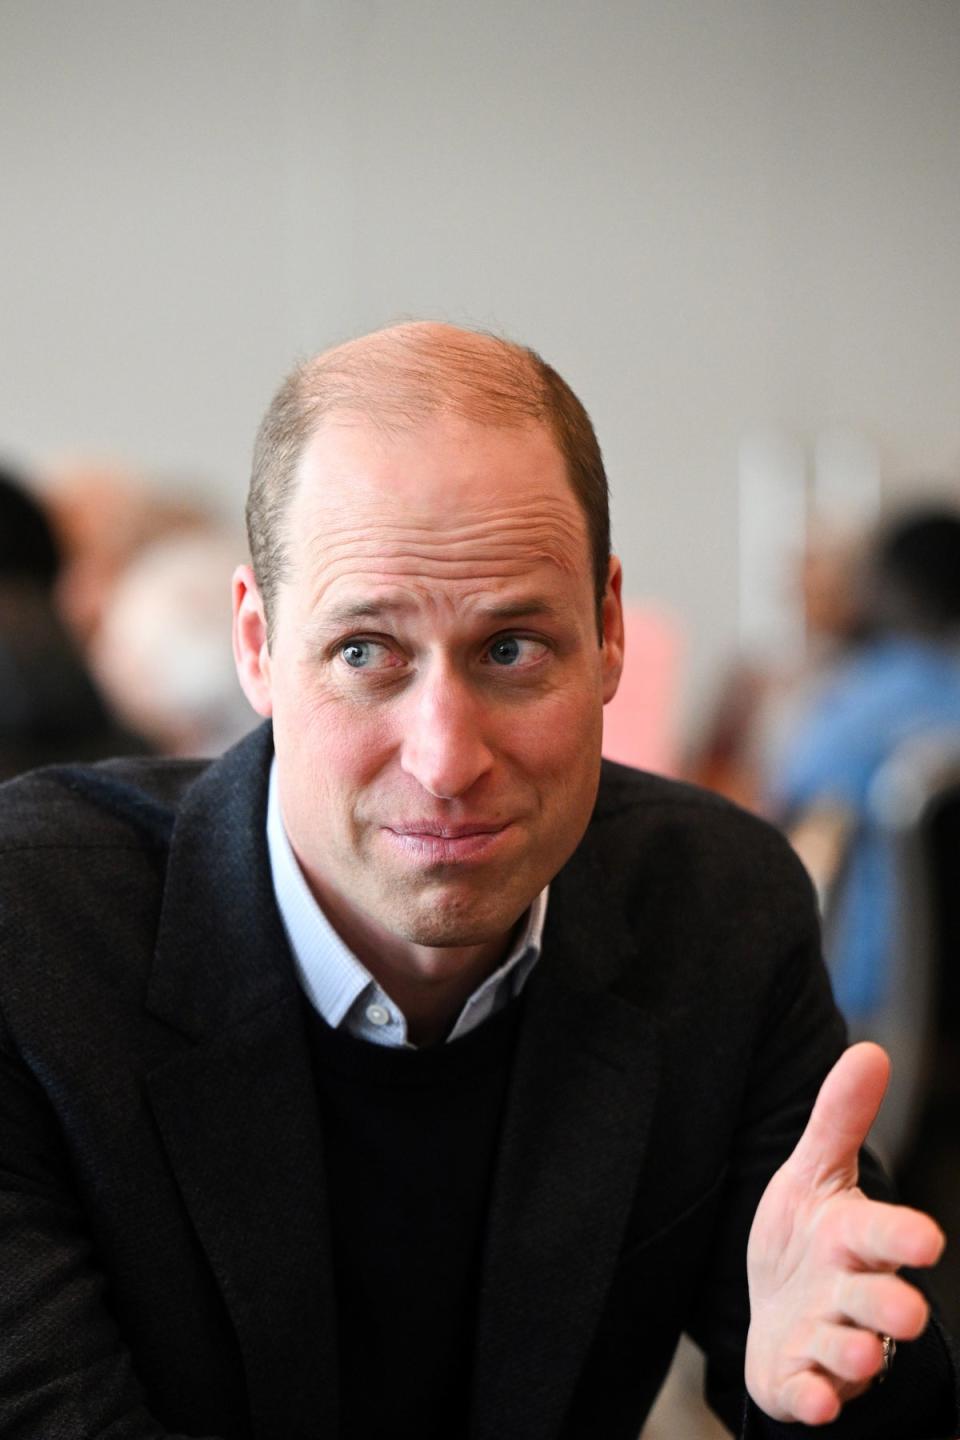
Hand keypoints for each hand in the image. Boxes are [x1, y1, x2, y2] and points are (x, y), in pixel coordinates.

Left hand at [745, 1042, 945, 1424]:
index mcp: (854, 1240)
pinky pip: (807, 1394)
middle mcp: (849, 1293)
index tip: (928, 1239)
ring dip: (851, 1352)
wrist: (777, 1308)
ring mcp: (826, 1339)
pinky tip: (813, 1399)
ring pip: (847, 1350)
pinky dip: (810, 1398)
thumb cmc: (809, 1239)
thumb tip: (870, 1049)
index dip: (902, 1237)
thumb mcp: (815, 1174)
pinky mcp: (799, 1378)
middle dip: (892, 1305)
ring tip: (853, 1349)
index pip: (882, 1234)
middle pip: (877, 1300)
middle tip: (910, 1311)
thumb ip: (840, 1119)